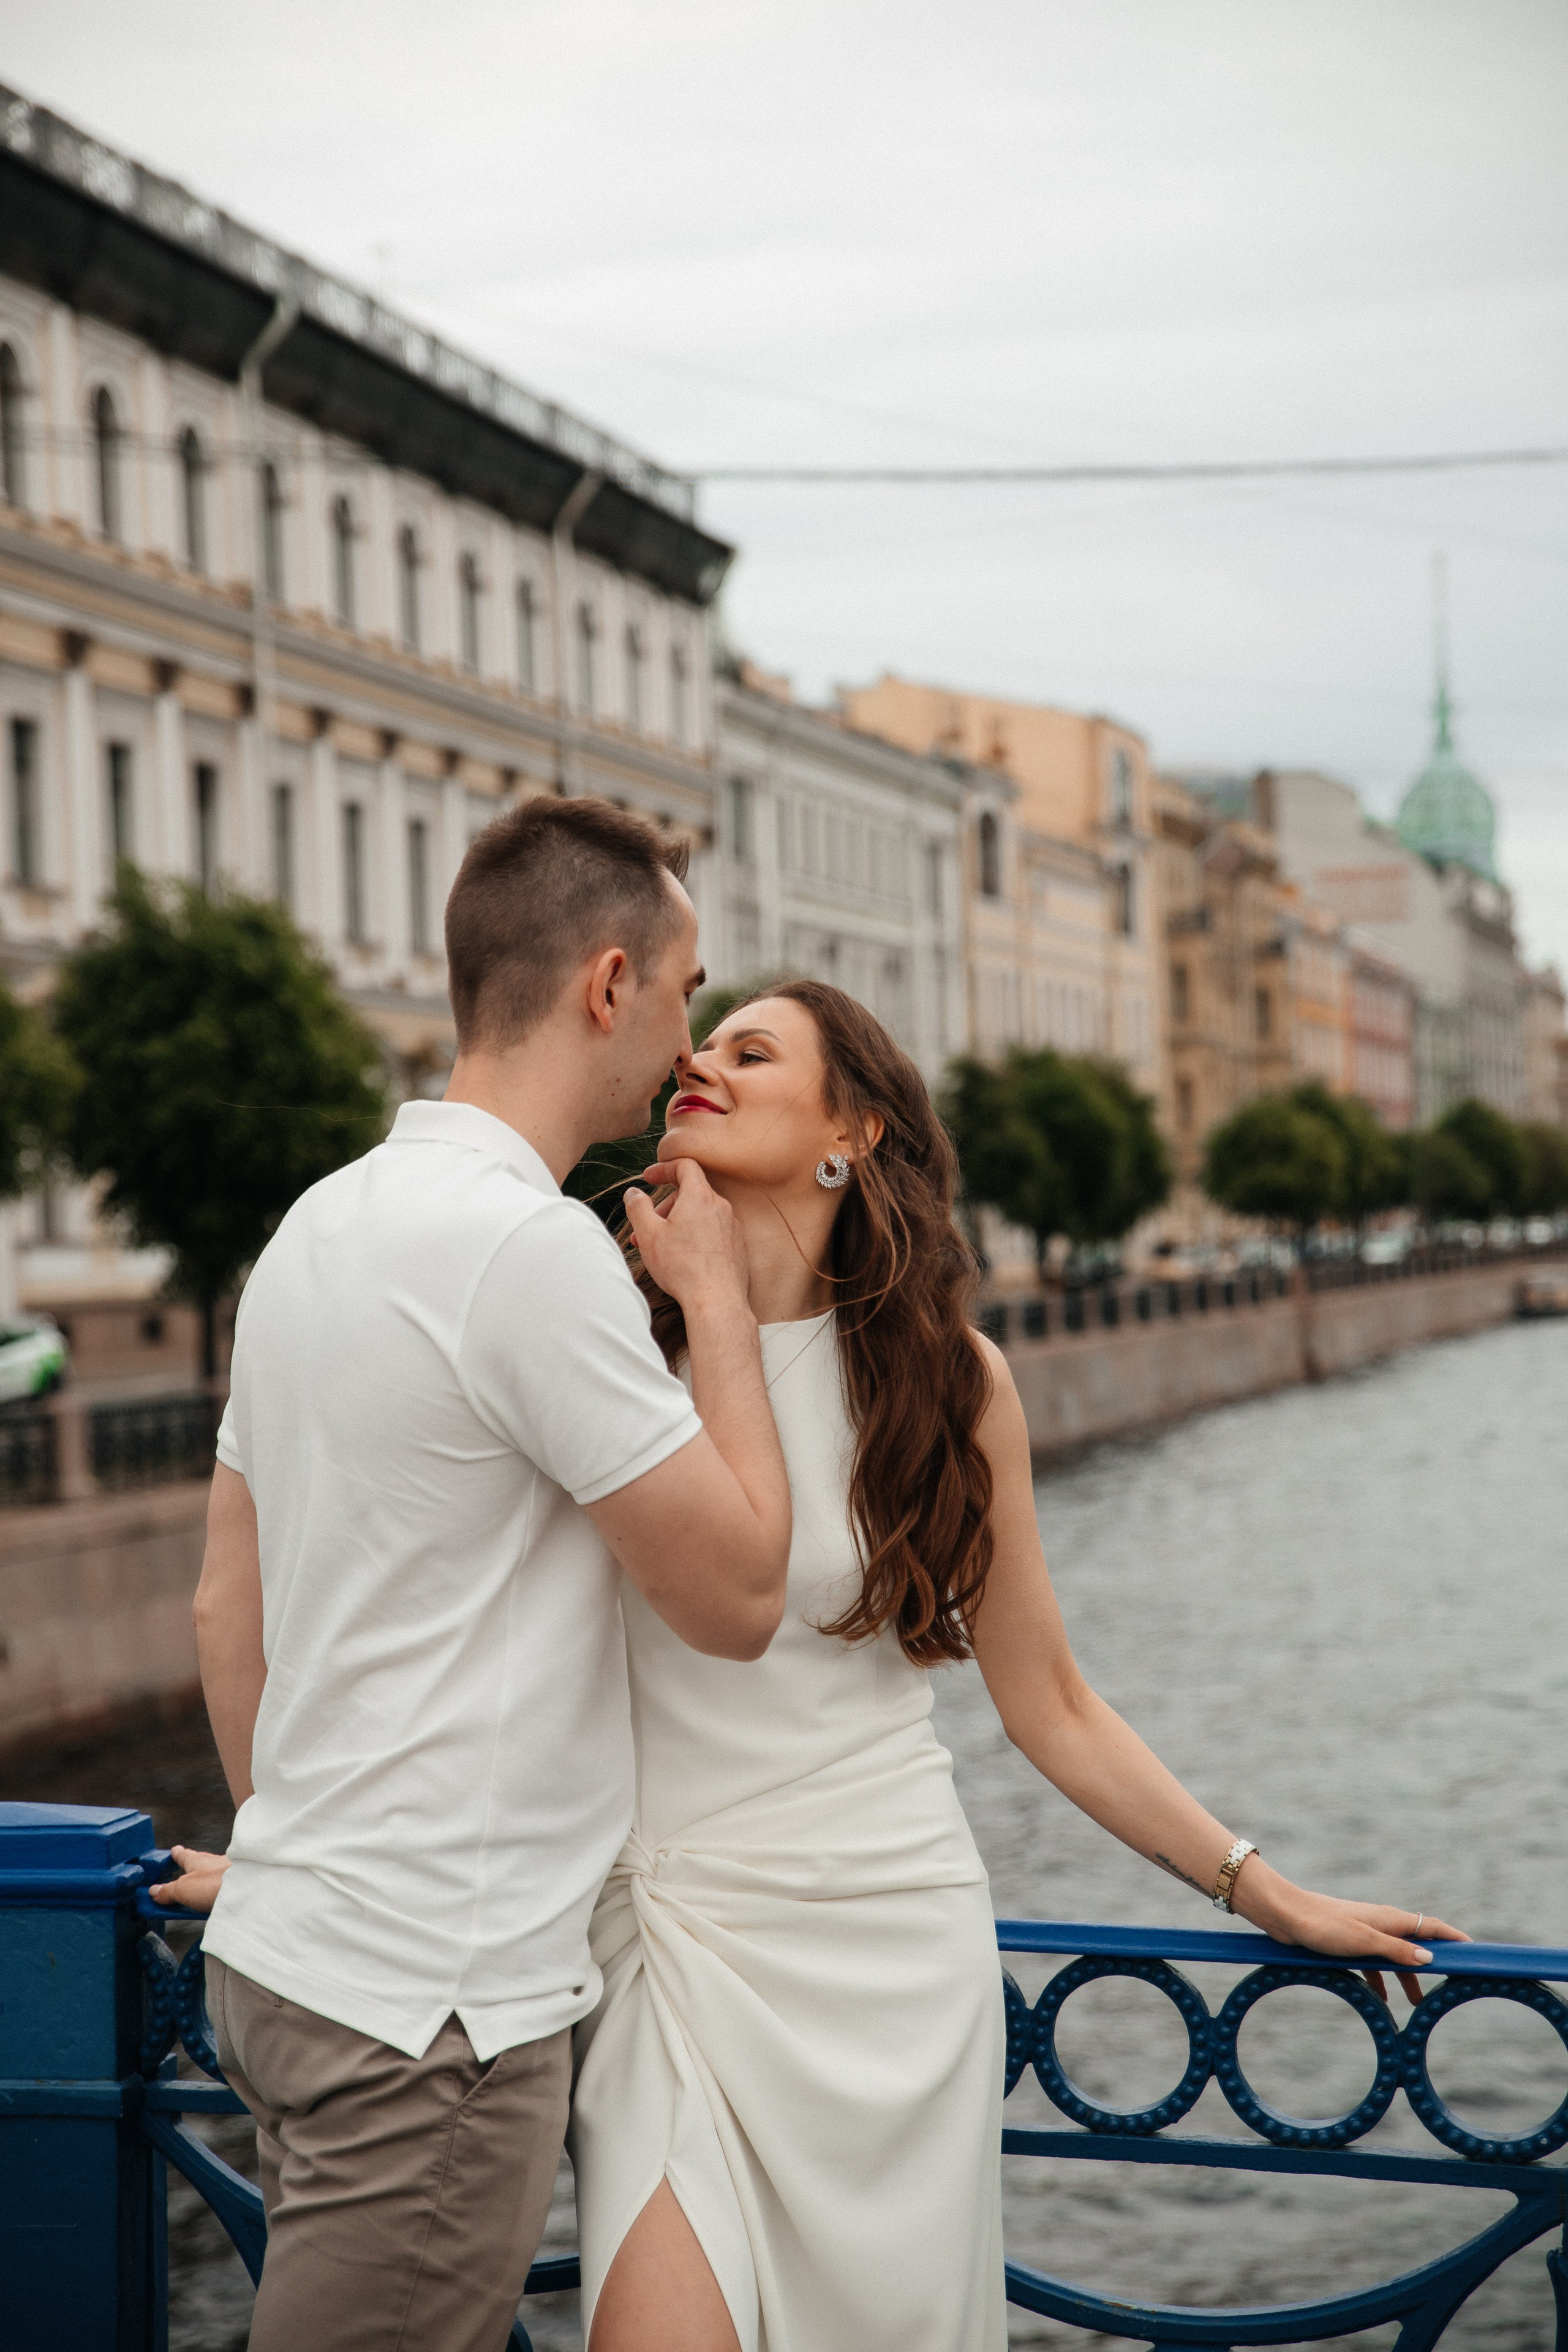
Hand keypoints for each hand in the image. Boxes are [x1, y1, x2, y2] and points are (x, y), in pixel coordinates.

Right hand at [149, 1845, 230, 1914]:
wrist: (251, 1889)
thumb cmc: (217, 1883)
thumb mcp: (184, 1889)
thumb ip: (169, 1891)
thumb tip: (154, 1891)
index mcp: (197, 1860)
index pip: (183, 1855)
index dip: (177, 1854)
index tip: (174, 1850)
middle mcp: (213, 1863)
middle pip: (199, 1865)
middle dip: (192, 1869)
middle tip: (185, 1873)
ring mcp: (228, 1873)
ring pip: (213, 1876)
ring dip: (205, 1882)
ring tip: (199, 1893)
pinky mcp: (238, 1885)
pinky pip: (223, 1888)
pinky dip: (217, 1892)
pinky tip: (217, 1901)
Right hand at [623, 1157, 749, 1313]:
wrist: (716, 1300)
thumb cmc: (681, 1267)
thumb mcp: (649, 1234)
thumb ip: (638, 1207)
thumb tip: (634, 1193)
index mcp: (700, 1196)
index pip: (685, 1165)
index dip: (664, 1167)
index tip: (649, 1177)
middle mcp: (721, 1206)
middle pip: (690, 1193)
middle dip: (665, 1206)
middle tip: (646, 1228)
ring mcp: (732, 1226)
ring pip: (701, 1214)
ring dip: (678, 1223)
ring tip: (660, 1247)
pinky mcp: (737, 1245)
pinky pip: (713, 1231)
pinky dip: (695, 1236)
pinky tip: (683, 1257)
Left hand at [1233, 1859, 1467, 2005]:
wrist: (1285, 1915)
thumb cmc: (1323, 1925)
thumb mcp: (1364, 1942)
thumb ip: (1396, 1950)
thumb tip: (1429, 1957)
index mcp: (1389, 1919)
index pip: (1430, 1926)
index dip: (1453, 1937)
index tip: (1474, 1950)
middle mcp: (1380, 1923)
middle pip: (1415, 1944)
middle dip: (1432, 1964)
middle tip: (1450, 1984)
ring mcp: (1364, 1933)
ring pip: (1394, 1957)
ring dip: (1405, 1978)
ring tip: (1416, 2003)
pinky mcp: (1347, 1943)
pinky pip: (1372, 1964)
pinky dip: (1380, 1980)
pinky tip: (1381, 1999)